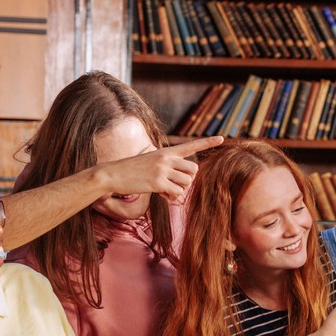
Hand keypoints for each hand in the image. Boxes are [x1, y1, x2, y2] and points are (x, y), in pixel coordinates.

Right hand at [96, 136, 222, 204]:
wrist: (113, 174)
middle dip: (187, 181)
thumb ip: (168, 167)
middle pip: (193, 171)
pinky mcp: (157, 182)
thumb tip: (182, 185)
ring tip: (165, 189)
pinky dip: (171, 196)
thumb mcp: (151, 161)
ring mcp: (163, 169)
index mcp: (166, 151)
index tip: (222, 138)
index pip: (191, 145)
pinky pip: (176, 192)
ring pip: (187, 183)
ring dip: (179, 190)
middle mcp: (167, 158)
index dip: (208, 142)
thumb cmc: (132, 170)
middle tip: (174, 184)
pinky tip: (160, 193)